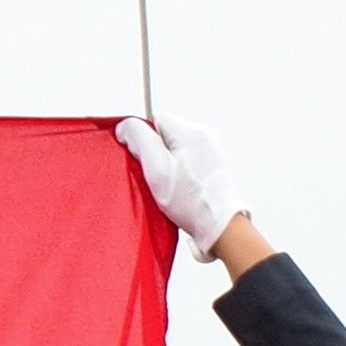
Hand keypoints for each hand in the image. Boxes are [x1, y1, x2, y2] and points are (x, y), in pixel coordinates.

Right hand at [116, 110, 243, 261]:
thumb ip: (139, 140)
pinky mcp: (213, 164)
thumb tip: (126, 126)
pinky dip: (179, 172)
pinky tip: (181, 188)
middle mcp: (204, 135)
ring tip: (171, 185)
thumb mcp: (156, 169)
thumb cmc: (191, 202)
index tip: (144, 162)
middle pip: (165, 134)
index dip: (142, 140)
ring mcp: (211, 150)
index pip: (154, 120)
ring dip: (167, 164)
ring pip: (175, 147)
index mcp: (190, 131)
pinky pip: (187, 159)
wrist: (220, 225)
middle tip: (158, 177)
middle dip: (155, 153)